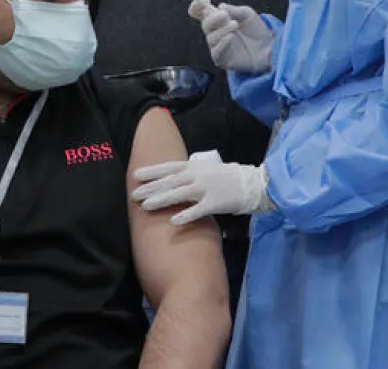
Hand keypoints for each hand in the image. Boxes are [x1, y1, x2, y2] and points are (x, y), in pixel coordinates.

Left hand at [132, 154, 272, 224]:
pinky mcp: (215, 203)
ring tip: (146, 206)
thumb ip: (190, 173)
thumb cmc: (228, 177)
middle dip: (151, 188)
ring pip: (179, 193)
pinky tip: (172, 221)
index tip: (136, 175)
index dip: (152, 171)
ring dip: (162, 199)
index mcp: (195, 166)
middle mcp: (197, 175)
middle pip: (170, 181)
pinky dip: (185, 215)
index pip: (169, 167)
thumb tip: (172, 177)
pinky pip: (197, 210)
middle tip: (134, 194)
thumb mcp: (206, 169)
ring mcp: (206, 188)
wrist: (252, 183)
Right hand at [188, 0, 273, 72]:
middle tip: (225, 15)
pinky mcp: (222, 59)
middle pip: (204, 24)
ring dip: (222, 30)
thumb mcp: (247, 14)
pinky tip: (231, 37)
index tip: (204, 0)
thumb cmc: (256, 30)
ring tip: (235, 25)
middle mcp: (215, 33)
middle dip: (213, 18)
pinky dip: (222, 43)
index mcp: (217, 20)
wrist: (269, 47)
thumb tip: (219, 6)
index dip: (198, 6)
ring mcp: (217, 46)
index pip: (200, 13)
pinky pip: (216, 51)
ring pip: (210, 37)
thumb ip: (233, 10)